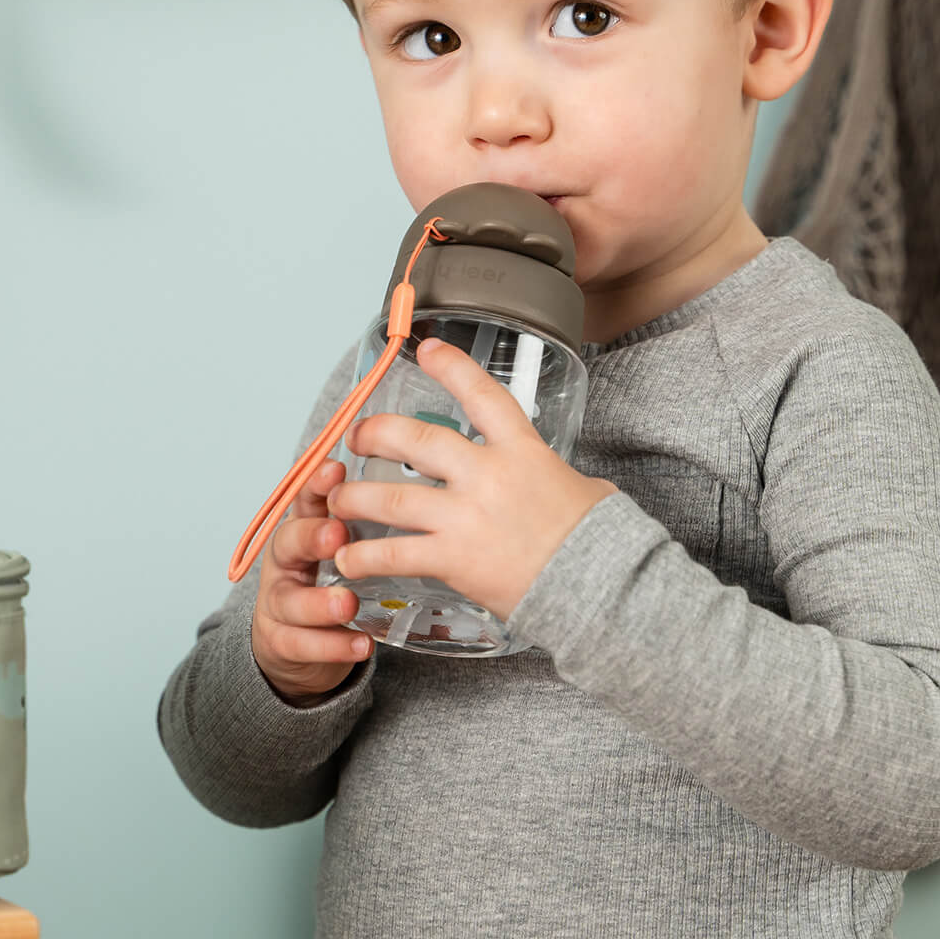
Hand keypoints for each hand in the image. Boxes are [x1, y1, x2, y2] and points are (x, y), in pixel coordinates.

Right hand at [251, 458, 371, 706]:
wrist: (295, 641)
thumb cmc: (329, 580)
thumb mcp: (343, 545)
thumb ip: (368, 520)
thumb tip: (419, 491)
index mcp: (304, 529)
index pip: (306, 499)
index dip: (316, 483)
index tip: (336, 470)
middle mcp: (286, 560)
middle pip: (288, 541)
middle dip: (312, 536)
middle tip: (337, 534)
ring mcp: (278, 601)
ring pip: (290, 599)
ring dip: (320, 601)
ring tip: (349, 603)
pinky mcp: (280, 640)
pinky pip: (300, 644)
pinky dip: (331, 646)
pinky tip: (359, 644)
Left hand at [328, 337, 616, 620]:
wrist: (603, 591)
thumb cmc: (597, 542)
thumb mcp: (586, 488)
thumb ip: (550, 475)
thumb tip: (547, 474)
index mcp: (523, 451)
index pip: (483, 395)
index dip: (451, 367)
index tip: (426, 349)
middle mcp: (488, 476)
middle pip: (416, 438)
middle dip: (376, 434)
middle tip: (358, 437)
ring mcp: (466, 517)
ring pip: (390, 497)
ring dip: (354, 498)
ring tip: (336, 501)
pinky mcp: (453, 559)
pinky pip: (393, 554)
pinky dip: (362, 557)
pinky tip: (346, 560)